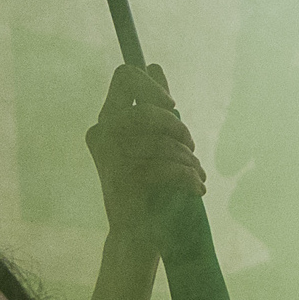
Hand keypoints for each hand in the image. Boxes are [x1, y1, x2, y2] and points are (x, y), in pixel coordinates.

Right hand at [84, 64, 203, 240]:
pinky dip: (186, 177)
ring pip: (159, 142)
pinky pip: (162, 167)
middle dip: (177, 128)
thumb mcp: (155, 140)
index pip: (124, 76)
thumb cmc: (149, 185)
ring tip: (197, 174)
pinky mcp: (120, 181)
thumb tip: (153, 64)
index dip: (152, 86)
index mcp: (108, 119)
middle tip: (190, 146)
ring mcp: (108, 157)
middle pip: (146, 109)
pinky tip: (196, 188)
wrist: (138, 234)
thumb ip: (154, 105)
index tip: (171, 106)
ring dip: (187, 159)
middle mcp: (101, 134)